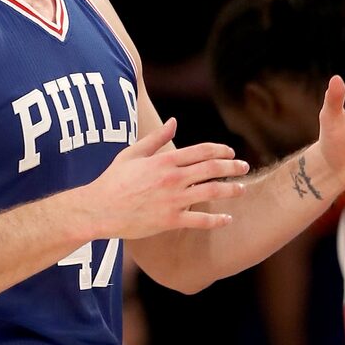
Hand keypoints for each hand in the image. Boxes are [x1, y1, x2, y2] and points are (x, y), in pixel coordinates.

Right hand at [87, 118, 249, 238]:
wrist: (99, 209)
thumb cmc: (113, 180)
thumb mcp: (132, 153)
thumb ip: (156, 139)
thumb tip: (174, 122)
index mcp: (165, 160)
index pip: (202, 151)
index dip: (221, 150)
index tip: (230, 152)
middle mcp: (173, 178)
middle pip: (212, 169)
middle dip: (232, 166)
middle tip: (244, 166)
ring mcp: (173, 200)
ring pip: (211, 192)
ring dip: (230, 189)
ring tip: (242, 188)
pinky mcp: (170, 220)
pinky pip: (200, 221)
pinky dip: (217, 220)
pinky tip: (228, 219)